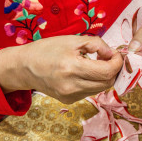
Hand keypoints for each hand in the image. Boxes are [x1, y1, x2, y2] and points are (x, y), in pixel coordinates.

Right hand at [0, 35, 122, 103]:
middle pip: (107, 83)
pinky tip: (87, 73)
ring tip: (97, 64)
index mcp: (72, 68)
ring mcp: (70, 96)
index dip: (117, 63)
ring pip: (101, 89)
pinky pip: (90, 92)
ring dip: (105, 76)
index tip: (117, 54)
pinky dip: (94, 82)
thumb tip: (112, 53)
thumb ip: (96, 44)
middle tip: (109, 58)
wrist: (24, 67)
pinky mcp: (69, 101)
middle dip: (113, 70)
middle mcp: (72, 86)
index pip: (106, 72)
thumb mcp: (72, 40)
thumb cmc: (47, 49)